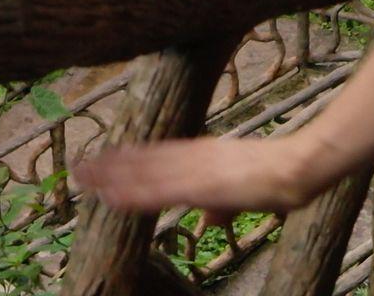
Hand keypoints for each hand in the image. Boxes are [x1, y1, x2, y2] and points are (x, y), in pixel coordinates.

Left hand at [74, 131, 328, 218]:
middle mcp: (192, 156)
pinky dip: (133, 193)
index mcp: (202, 154)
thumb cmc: (276, 179)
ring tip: (83, 178)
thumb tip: (209, 219)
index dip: (128, 159)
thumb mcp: (242, 194)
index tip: (102, 160)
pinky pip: (158, 191)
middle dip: (111, 165)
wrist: (295, 170)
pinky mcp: (199, 185)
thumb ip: (221, 206)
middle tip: (78, 167)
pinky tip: (111, 196)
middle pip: (143, 160)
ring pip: (144, 173)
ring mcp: (194, 169)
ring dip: (113, 176)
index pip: (156, 155)